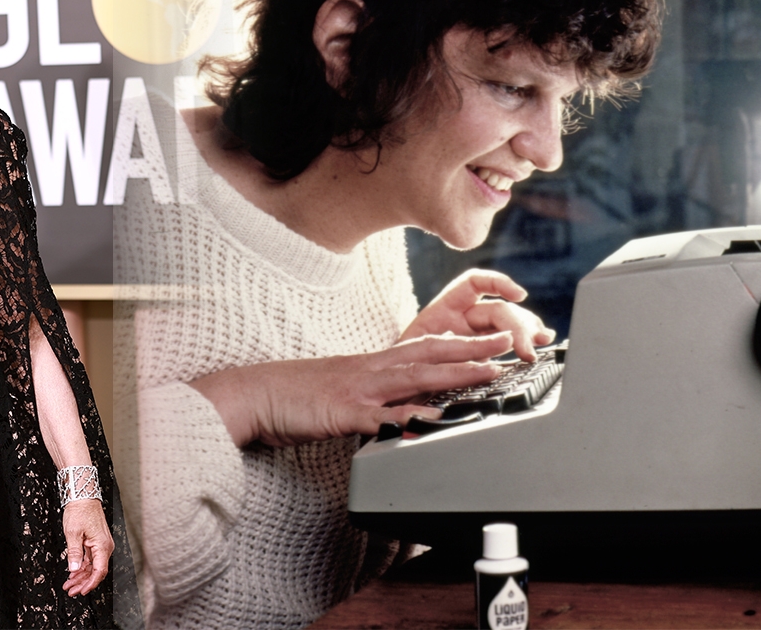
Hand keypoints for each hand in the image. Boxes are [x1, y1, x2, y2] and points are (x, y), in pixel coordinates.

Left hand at [62, 498, 112, 596]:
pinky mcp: (96, 542)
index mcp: (102, 545)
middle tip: (70, 590)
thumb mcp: (72, 533)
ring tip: (69, 583)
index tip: (81, 591)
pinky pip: (91, 559)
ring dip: (81, 576)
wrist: (83, 496)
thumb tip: (74, 569)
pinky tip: (73, 572)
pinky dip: (82, 566)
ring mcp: (101, 544)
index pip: (99, 571)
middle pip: (96, 571)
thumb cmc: (80, 510)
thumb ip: (74, 553)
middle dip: (83, 582)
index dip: (90, 584)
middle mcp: (105, 546)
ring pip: (92, 566)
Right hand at [191, 332, 510, 447]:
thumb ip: (368, 397)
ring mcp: (360, 390)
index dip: (458, 343)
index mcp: (370, 365)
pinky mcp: (346, 413)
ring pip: (417, 377)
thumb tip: (391, 408)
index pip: (422, 348)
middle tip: (509, 341)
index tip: (488, 339)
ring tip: (491, 371)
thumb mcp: (337, 390)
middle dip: (472, 348)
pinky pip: (385, 417)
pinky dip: (412, 418)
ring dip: (457, 372)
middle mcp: (370, 371)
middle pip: (430, 354)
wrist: (252, 393)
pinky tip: (436, 421)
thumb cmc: (291, 395)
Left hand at [399, 269, 554, 359]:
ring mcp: (475, 338)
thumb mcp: (409, 356)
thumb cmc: (396, 370)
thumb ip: (436, 352)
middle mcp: (461, 321)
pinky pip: (507, 345)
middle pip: (497, 311)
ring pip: (508, 326)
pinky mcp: (482, 357)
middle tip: (528, 350)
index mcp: (441, 311)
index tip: (519, 296)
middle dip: (517, 326)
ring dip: (528, 331)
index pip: (473, 283)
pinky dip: (525, 342)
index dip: (498, 282)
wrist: (390, 391)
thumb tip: (470, 356)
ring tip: (542, 341)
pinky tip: (542, 343)